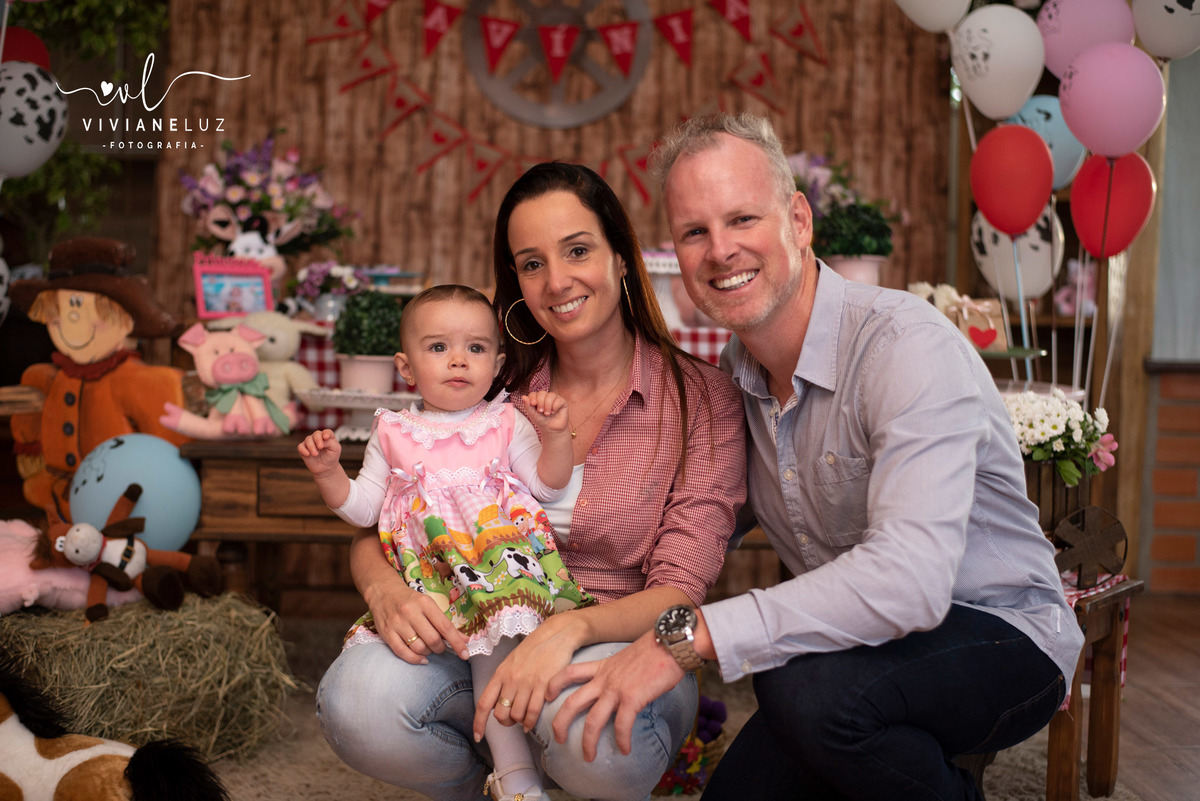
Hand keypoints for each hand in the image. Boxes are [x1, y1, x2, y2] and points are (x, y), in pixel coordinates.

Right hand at [297, 429, 341, 474]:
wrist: (325, 468)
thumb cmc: (331, 457)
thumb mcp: (335, 449)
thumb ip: (330, 442)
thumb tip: (322, 439)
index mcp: (328, 436)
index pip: (326, 432)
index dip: (326, 433)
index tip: (326, 437)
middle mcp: (318, 438)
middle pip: (316, 434)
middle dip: (318, 439)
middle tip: (320, 447)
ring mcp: (310, 442)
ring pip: (308, 439)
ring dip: (311, 446)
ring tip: (315, 454)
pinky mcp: (303, 449)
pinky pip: (300, 446)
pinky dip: (303, 450)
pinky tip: (308, 454)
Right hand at [364, 576, 469, 664]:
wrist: (383, 591)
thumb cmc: (410, 600)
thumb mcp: (429, 605)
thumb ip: (445, 623)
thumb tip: (464, 640)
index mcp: (425, 603)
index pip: (445, 627)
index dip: (457, 642)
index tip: (465, 654)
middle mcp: (410, 612)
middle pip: (432, 639)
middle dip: (440, 648)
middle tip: (440, 646)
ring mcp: (397, 623)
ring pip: (418, 648)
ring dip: (428, 653)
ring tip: (427, 647)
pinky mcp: (386, 633)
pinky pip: (402, 652)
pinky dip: (415, 659)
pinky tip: (421, 659)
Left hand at [472, 613, 581, 739]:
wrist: (556, 636)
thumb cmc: (534, 649)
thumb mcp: (512, 662)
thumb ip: (503, 681)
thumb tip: (496, 703)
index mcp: (500, 674)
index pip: (484, 703)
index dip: (479, 722)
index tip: (478, 736)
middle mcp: (511, 680)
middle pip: (501, 715)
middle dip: (506, 723)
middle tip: (513, 720)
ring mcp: (527, 683)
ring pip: (517, 716)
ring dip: (520, 722)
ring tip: (525, 719)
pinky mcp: (543, 685)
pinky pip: (533, 712)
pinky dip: (530, 723)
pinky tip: (531, 724)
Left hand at [523, 391, 569, 436]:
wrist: (552, 429)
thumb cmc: (542, 421)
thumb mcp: (533, 414)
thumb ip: (528, 406)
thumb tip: (523, 397)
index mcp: (538, 399)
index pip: (534, 393)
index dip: (533, 397)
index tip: (533, 404)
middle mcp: (546, 397)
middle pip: (542, 393)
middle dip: (540, 402)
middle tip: (541, 411)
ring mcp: (555, 398)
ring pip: (550, 395)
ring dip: (548, 405)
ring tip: (547, 414)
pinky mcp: (562, 402)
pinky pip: (558, 400)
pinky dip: (555, 407)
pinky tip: (553, 412)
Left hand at [546, 630, 685, 761]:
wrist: (670, 644)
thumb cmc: (654, 650)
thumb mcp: (626, 658)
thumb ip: (618, 672)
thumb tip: (621, 685)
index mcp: (602, 667)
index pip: (569, 672)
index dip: (554, 684)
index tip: (547, 696)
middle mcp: (604, 679)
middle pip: (572, 702)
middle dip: (560, 724)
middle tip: (558, 739)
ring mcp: (616, 689)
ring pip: (592, 720)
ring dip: (588, 742)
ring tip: (589, 757)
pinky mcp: (632, 698)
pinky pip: (621, 725)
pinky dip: (622, 740)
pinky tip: (625, 750)